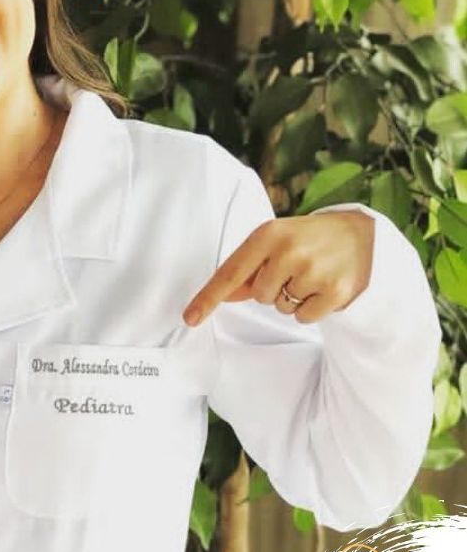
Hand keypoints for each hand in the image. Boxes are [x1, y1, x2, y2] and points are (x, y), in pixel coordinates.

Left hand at [182, 210, 374, 325]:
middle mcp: (289, 251)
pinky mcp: (336, 292)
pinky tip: (325, 287)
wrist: (362, 235)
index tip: (190, 318)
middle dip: (274, 289)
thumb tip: (223, 296)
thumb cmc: (308, 239)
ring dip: (294, 298)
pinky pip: (304, 318)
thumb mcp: (276, 243)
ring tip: (314, 274)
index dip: (208, 298)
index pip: (230, 272)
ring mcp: (314, 271)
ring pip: (282, 308)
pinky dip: (311, 309)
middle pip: (260, 296)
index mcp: (268, 234)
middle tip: (297, 268)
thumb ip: (248, 269)